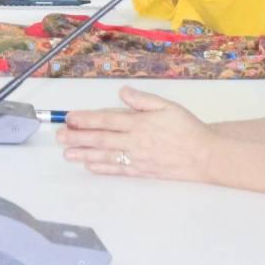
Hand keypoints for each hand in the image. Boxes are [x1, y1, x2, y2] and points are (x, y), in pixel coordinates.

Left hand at [57, 86, 215, 181]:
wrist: (206, 156)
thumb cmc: (187, 128)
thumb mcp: (167, 106)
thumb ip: (143, 100)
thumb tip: (121, 92)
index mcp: (140, 123)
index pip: (107, 120)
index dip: (86, 119)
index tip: (70, 118)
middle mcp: (135, 141)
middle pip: (101, 139)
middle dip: (78, 137)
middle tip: (59, 136)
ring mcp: (137, 159)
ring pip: (106, 156)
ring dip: (84, 154)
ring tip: (66, 153)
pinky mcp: (142, 172)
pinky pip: (118, 170)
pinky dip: (102, 168)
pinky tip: (89, 166)